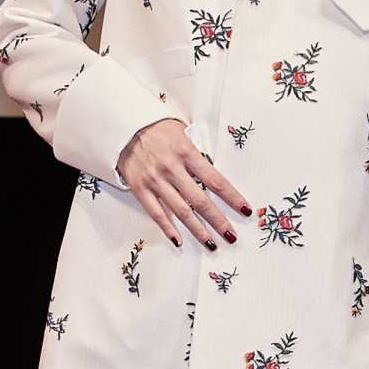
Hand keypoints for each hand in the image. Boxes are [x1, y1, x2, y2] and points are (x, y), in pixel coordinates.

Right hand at [118, 118, 246, 246]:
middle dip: (218, 220)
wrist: (123, 125)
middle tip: (231, 236)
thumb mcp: (182, 132)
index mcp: (186, 152)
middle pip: (200, 201)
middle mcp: (171, 168)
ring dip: (197, 230)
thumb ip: (197, 154)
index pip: (215, 180)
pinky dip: (168, 228)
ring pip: (180, 211)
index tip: (244, 209)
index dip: (231, 197)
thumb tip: (212, 176)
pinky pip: (156, 212)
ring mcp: (155, 180)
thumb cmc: (157, 128)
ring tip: (211, 244)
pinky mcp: (139, 188)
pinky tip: (178, 240)